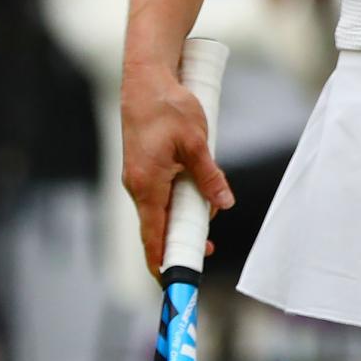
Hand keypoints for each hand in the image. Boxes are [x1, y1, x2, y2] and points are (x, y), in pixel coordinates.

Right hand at [120, 61, 232, 276]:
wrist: (147, 81)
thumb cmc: (169, 108)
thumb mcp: (195, 143)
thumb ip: (209, 176)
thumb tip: (223, 204)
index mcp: (146, 185)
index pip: (152, 235)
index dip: (162, 260)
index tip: (173, 280)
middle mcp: (137, 186)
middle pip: (157, 226)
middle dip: (178, 242)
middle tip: (207, 251)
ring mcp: (139, 177)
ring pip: (159, 209)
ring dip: (180, 220)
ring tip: (207, 228)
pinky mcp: (144, 166)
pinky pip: (159, 194)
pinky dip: (175, 203)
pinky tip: (196, 199)